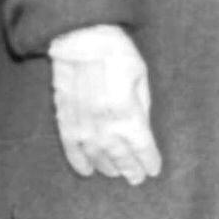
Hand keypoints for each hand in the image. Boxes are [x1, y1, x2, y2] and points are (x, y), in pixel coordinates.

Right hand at [48, 24, 161, 184]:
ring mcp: (82, 122)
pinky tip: (85, 171)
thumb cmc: (117, 52)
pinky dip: (78, 161)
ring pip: (95, 154)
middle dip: (129, 168)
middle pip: (118, 154)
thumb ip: (141, 104)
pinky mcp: (64, 118)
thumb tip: (142, 128)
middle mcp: (103, 122)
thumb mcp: (140, 75)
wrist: (82, 38)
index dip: (147, 159)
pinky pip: (70, 147)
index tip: (153, 170)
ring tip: (116, 174)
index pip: (140, 144)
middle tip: (136, 179)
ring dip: (106, 167)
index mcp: (126, 110)